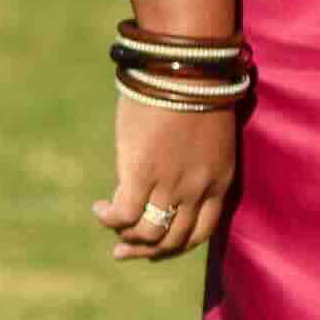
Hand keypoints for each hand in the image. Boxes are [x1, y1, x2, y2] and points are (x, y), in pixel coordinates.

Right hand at [97, 94, 240, 262]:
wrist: (185, 69)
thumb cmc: (194, 90)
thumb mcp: (206, 137)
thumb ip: (192, 160)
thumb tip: (167, 168)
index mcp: (218, 182)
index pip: (200, 232)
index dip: (174, 244)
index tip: (155, 244)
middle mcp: (197, 190)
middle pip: (173, 240)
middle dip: (146, 250)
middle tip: (123, 248)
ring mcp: (171, 184)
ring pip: (148, 233)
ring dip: (126, 237)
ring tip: (109, 220)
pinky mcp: (142, 172)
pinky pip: (124, 213)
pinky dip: (110, 218)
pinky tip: (100, 208)